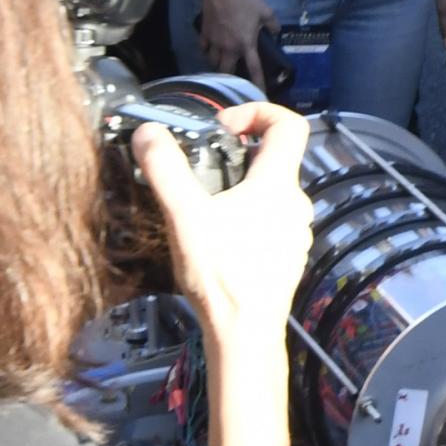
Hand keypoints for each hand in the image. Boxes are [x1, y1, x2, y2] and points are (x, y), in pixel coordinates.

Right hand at [136, 102, 312, 351]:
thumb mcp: (185, 216)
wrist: (245, 333)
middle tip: (203, 171)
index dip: (257, 112)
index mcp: (278, 184)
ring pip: (270, 193)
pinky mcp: (287, 255)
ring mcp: (295, 232)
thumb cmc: (222, 277)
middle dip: (237, 157)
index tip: (224, 127)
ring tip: (204, 208)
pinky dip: (246, 219)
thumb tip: (149, 135)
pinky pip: (270, 222)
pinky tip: (218, 240)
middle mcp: (296, 204)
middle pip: (274, 159)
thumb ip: (166, 170)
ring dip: (240, 190)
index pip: (289, 124)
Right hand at [197, 0, 279, 85]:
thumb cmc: (245, 0)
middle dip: (230, 78)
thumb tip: (276, 32)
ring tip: (222, 65)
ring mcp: (214, 42)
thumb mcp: (266, 12)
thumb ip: (273, 25)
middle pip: (226, 71)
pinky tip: (210, 50)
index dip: (257, 83)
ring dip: (218, 65)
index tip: (259, 94)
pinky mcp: (203, 34)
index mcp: (246, 45)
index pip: (254, 69)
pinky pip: (204, 49)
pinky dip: (207, 52)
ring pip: (213, 62)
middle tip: (234, 80)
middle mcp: (229, 48)